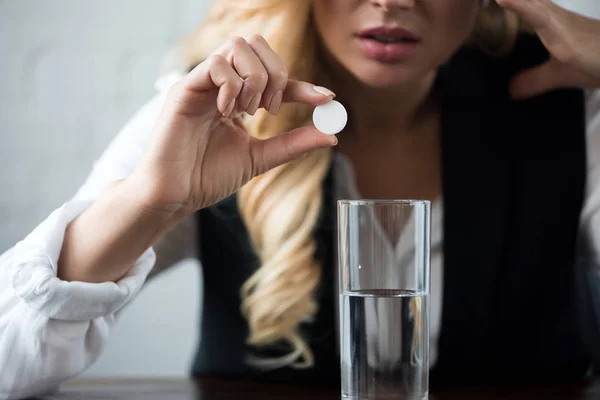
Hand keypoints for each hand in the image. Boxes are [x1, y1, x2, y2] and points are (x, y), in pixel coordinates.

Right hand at [131, 35, 335, 216]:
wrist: (177, 195)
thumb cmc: (208, 176)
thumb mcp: (260, 158)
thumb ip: (292, 144)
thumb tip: (331, 136)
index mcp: (238, 99)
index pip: (275, 78)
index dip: (302, 85)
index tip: (326, 98)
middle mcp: (221, 85)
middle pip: (256, 45)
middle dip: (275, 73)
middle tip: (271, 108)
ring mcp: (203, 83)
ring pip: (238, 47)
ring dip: (253, 78)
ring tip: (247, 112)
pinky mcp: (185, 88)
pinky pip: (216, 64)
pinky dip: (232, 85)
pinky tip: (228, 111)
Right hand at [495, 0, 599, 98]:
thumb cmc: (595, 60)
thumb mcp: (564, 75)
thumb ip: (536, 80)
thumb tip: (509, 90)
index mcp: (555, 27)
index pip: (531, 10)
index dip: (515, 4)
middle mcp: (558, 17)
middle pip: (534, 1)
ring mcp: (565, 18)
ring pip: (539, 3)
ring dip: (523, 1)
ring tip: (504, 2)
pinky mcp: (570, 23)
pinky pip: (544, 10)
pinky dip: (530, 7)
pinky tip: (527, 15)